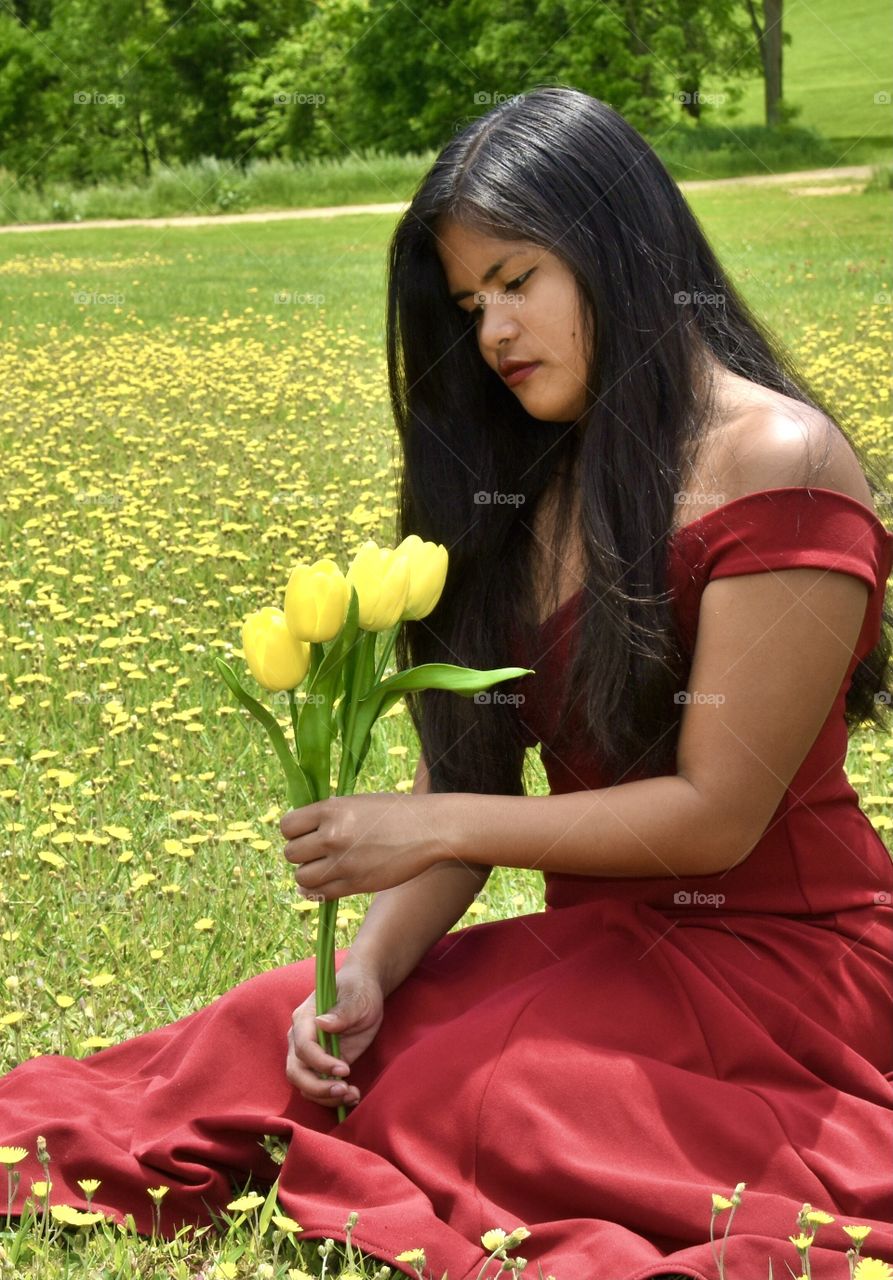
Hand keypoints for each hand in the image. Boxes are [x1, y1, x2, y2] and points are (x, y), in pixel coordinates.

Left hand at [280, 792, 449, 898]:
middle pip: (291, 853)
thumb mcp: (357, 803)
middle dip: (300, 853)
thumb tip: (301, 832)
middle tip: (315, 852)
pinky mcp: (355, 884)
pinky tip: (322, 884)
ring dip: (308, 874)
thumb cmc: (394, 812)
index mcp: (332, 810)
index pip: (287, 826)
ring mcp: (343, 863)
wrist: (428, 829)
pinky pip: (320, 894)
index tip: (304, 833)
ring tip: (322, 867)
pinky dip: (316, 891)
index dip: (293, 831)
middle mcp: (332, 836)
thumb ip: (329, 816)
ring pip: (301, 877)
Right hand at [286, 960, 384, 1107]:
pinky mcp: (322, 1066)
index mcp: (304, 1018)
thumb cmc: (358, 990)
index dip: (321, 1062)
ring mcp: (309, 1055)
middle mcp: (300, 1039)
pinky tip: (353, 1096)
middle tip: (344, 1090)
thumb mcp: (356, 998)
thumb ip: (342, 1011)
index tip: (345, 1069)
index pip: (303, 1047)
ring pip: (305, 1085)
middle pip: (296, 1072)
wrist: (363, 994)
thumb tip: (322, 1023)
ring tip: (352, 1095)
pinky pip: (319, 1088)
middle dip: (317, 1087)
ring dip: (326, 1097)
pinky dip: (332, 1098)